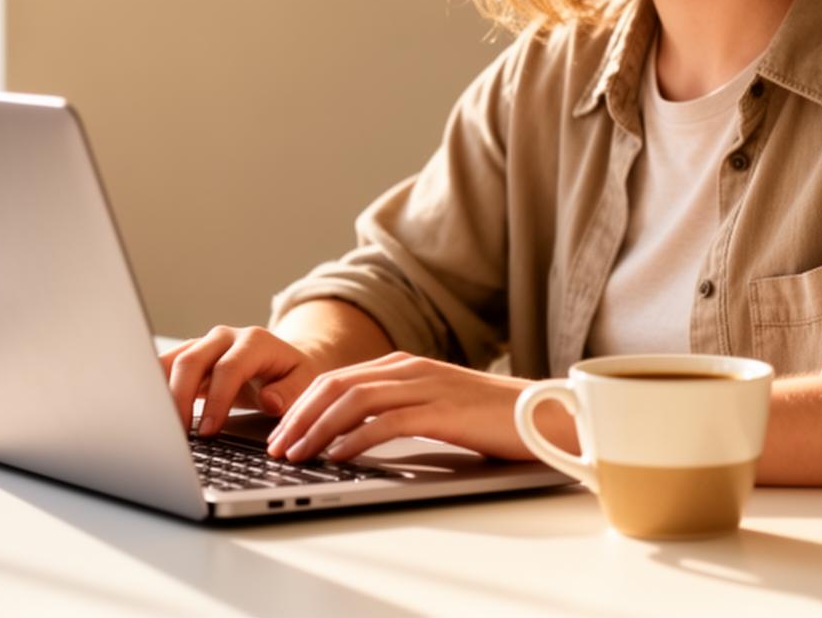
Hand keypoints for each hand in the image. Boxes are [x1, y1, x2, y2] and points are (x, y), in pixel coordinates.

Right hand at [159, 326, 324, 435]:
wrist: (283, 362)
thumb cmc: (294, 375)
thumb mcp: (305, 382)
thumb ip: (290, 392)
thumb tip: (270, 401)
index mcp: (254, 341)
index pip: (228, 368)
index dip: (216, 400)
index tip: (208, 431)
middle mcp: (224, 338)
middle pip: (192, 361)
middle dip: (180, 399)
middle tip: (178, 434)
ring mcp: (203, 345)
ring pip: (171, 362)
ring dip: (161, 393)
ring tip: (158, 426)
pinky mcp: (190, 358)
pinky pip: (164, 369)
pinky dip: (156, 389)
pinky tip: (152, 413)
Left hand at [265, 351, 545, 462]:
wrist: (546, 414)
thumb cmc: (491, 418)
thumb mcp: (435, 407)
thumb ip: (398, 411)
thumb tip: (353, 437)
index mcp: (404, 365)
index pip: (337, 379)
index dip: (301, 405)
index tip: (279, 432)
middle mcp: (410, 369)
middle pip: (336, 385)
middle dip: (298, 416)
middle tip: (275, 446)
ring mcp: (426, 387)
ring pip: (354, 401)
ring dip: (318, 428)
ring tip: (297, 453)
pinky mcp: (443, 411)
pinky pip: (388, 422)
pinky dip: (356, 438)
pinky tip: (339, 455)